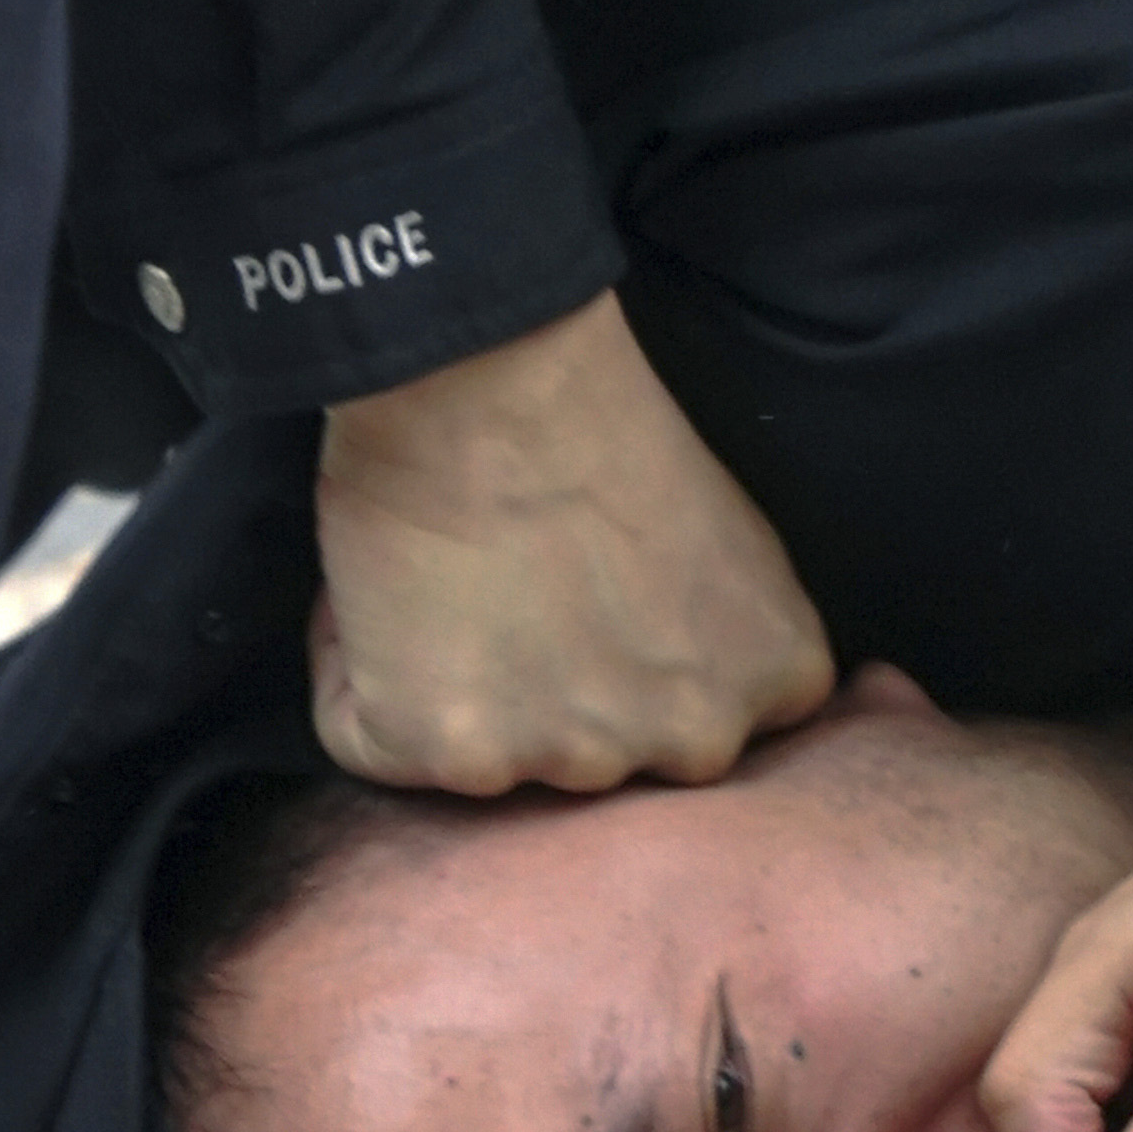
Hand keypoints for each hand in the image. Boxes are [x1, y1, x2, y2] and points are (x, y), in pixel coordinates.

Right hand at [309, 290, 834, 792]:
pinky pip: (372, 744)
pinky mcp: (453, 754)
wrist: (490, 372)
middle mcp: (695, 742)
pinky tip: (381, 595)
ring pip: (495, 759)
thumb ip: (723, 631)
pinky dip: (355, 678)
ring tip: (449, 579)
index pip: (709, 721)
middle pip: (603, 751)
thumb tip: (671, 669)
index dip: (632, 662)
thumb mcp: (734, 535)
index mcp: (777, 678)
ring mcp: (575, 760)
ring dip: (457, 689)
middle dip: (552, 691)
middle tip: (513, 587)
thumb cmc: (599, 416)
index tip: (592, 597)